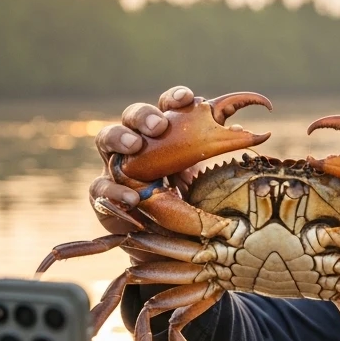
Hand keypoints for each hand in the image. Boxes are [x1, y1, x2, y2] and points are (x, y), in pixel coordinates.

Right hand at [89, 85, 200, 236]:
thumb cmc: (183, 201)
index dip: (174, 99)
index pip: (165, 108)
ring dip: (120, 137)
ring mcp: (115, 166)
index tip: (188, 98)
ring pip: (106, 138)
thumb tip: (239, 129)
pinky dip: (114, 191)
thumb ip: (211, 153)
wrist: (164, 241)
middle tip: (158, 126)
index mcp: (163, 134)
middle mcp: (136, 143)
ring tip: (134, 146)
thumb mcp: (200, 178)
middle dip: (144, 116)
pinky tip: (131, 198)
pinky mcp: (103, 194)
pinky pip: (100, 187)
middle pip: (132, 116)